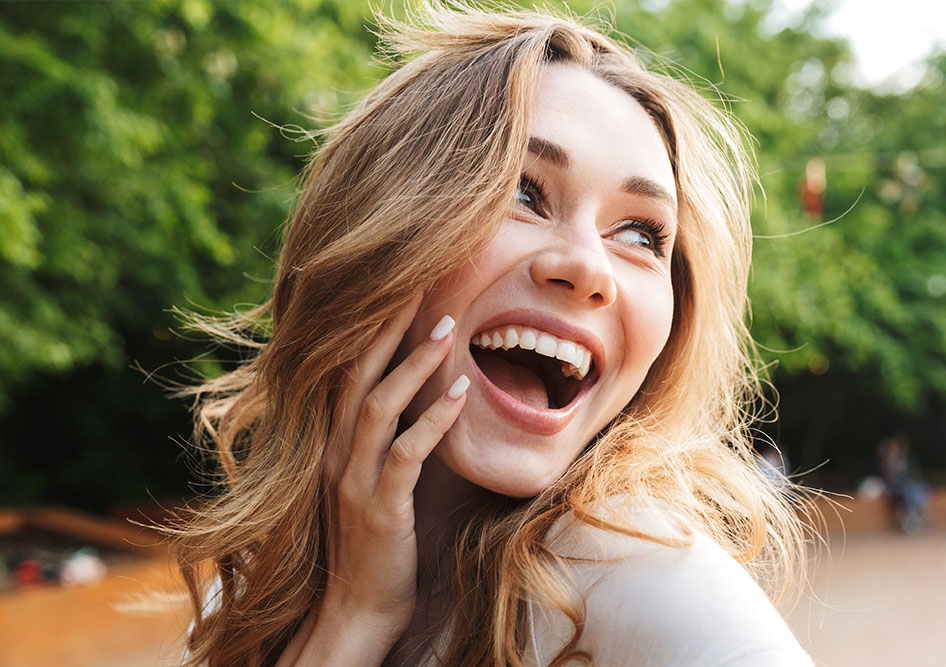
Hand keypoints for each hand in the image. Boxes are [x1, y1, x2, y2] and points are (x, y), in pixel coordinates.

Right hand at [284, 296, 467, 665]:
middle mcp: (335, 453)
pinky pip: (406, 453)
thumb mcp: (372, 480)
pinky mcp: (379, 507)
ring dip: (413, 363)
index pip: (347, 372)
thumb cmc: (376, 542)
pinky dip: (433, 419)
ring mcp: (353, 479)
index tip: (400, 288)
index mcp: (333, 442)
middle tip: (420, 282)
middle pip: (356, 375)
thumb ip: (386, 438)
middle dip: (387, 327)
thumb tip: (422, 395)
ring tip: (448, 325)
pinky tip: (460, 392)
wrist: (358, 608)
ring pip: (378, 406)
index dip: (371, 329)